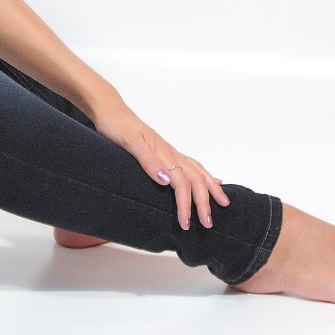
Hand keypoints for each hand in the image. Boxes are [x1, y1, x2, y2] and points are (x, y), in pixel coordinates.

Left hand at [91, 103, 230, 230]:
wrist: (111, 111)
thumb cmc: (117, 126)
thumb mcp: (129, 143)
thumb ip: (148, 161)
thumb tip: (167, 181)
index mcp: (164, 153)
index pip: (182, 184)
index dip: (186, 205)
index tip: (186, 223)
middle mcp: (171, 153)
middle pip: (195, 179)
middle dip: (204, 202)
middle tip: (208, 223)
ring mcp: (170, 151)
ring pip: (198, 171)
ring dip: (211, 188)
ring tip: (223, 202)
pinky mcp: (165, 151)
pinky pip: (191, 165)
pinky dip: (204, 174)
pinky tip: (210, 179)